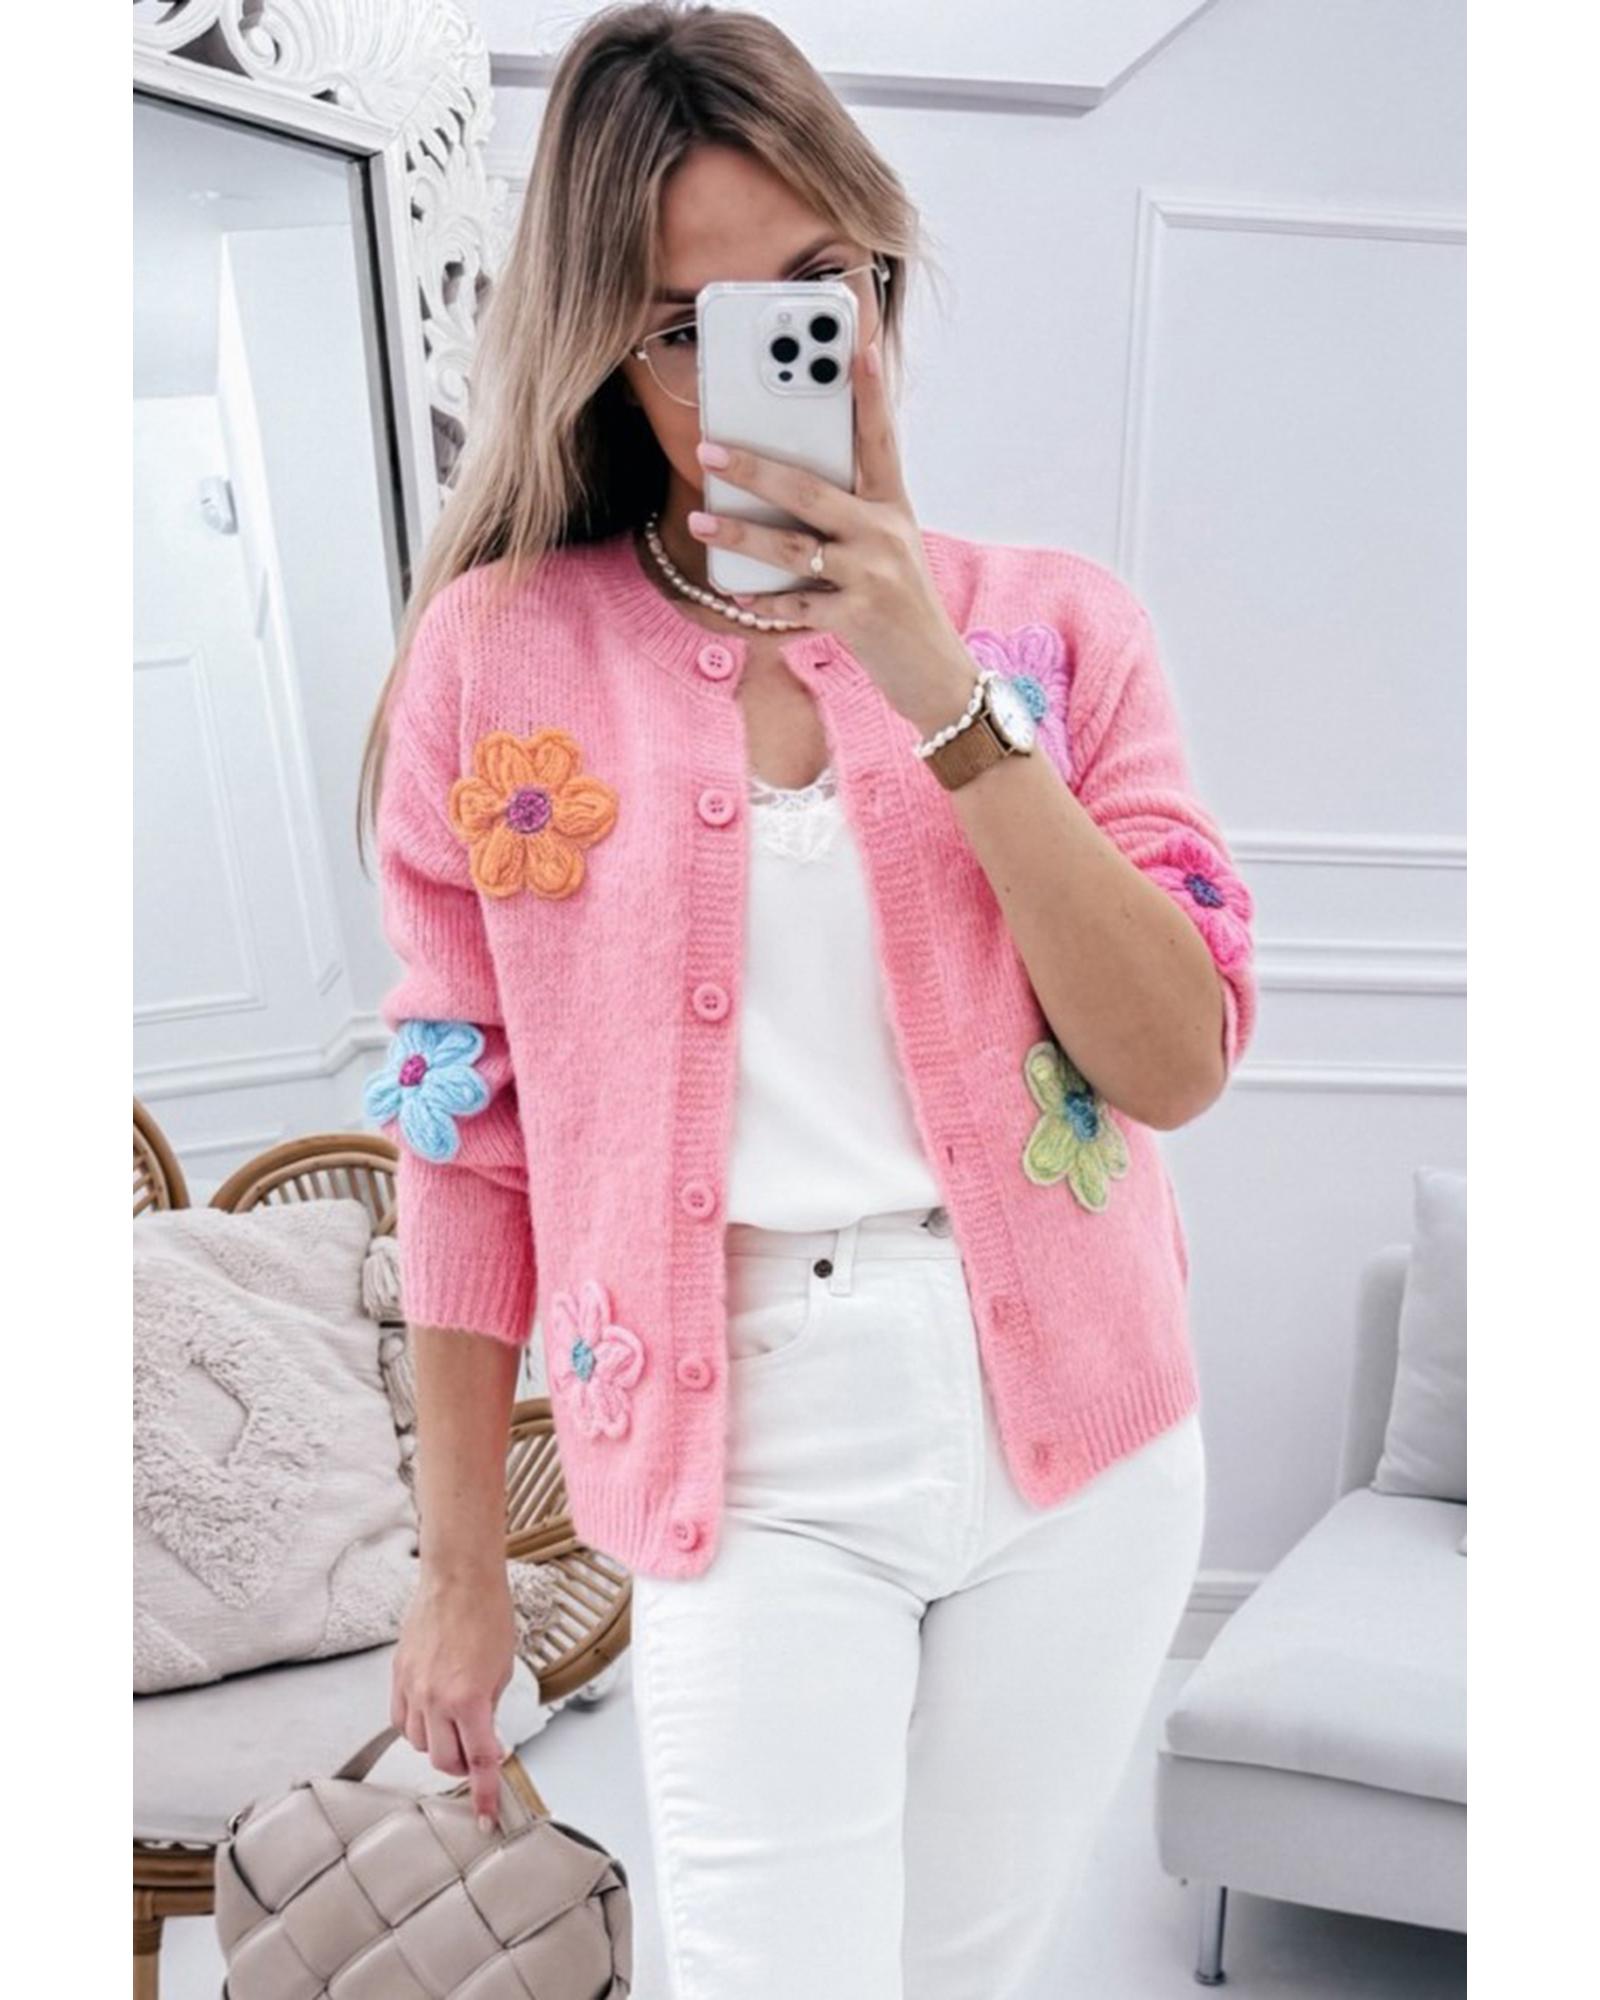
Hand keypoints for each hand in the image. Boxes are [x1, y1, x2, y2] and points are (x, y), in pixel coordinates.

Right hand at [391, 1568, 517, 1829]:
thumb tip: (483, 1733)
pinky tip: (432, 1714)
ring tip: (457, 1725)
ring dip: (440, 1744)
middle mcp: (436, 1699)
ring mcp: (412, 1689)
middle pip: (444, 1760)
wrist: (458, 1578)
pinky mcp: (398, 1676)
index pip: (479, 1760)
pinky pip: (401, 1720)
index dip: (484, 1793)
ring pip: (419, 1743)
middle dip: (463, 1765)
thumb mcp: (504, 1668)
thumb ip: (490, 1707)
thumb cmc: (488, 1613)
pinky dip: (417, 1726)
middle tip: (478, 1754)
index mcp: (469, 1699)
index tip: (486, 1817)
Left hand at [688, 339, 976, 734]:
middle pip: (811, 489)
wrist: (936, 672)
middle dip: (755, 466)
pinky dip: (763, 600)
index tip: (855, 346)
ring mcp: (872, 576)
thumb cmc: (901, 605)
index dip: (870, 392)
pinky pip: (796, 604)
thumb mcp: (888, 550)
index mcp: (893, 507)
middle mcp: (884, 533)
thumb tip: (780, 491)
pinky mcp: (857, 618)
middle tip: (710, 448)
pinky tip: (734, 590)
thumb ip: (848, 518)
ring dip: (740, 532)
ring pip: (792, 545)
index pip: (880, 439)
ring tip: (700, 519)